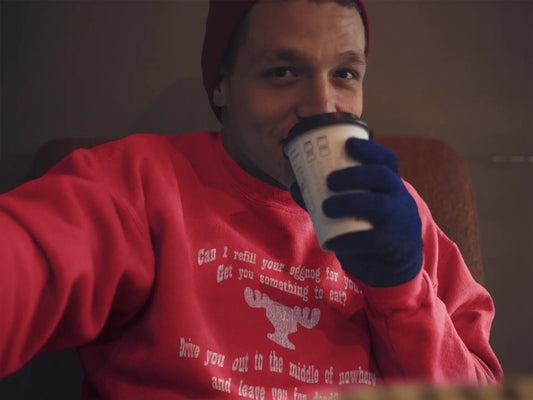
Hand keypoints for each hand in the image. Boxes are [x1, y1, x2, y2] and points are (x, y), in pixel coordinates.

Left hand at [291, 137, 421, 286]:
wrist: (392, 265)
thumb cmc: (369, 227)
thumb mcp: (356, 209)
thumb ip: (329, 197)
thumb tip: (296, 186)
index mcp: (389, 184)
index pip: (386, 159)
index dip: (369, 149)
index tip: (348, 143)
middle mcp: (399, 197)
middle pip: (382, 176)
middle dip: (354, 175)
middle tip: (330, 181)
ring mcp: (400, 220)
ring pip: (379, 205)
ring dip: (350, 203)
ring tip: (326, 207)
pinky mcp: (395, 244)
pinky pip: (373, 239)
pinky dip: (350, 239)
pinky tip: (332, 242)